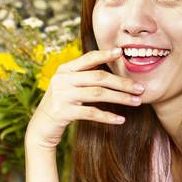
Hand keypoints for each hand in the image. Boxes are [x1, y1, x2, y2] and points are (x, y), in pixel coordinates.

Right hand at [26, 48, 143, 150]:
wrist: (41, 128)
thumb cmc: (60, 106)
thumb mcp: (67, 87)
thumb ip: (81, 76)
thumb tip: (109, 68)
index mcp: (63, 70)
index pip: (88, 58)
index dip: (105, 55)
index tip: (122, 53)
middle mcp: (62, 80)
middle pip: (98, 77)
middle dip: (122, 82)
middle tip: (140, 88)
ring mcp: (61, 95)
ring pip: (97, 94)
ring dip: (120, 98)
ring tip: (136, 102)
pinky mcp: (63, 112)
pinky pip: (91, 113)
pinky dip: (107, 116)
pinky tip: (120, 119)